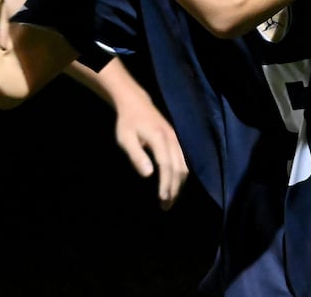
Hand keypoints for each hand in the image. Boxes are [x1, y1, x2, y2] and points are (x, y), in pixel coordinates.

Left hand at [113, 92, 187, 210]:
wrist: (136, 103)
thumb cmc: (128, 123)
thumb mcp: (125, 138)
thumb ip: (136, 155)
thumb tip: (148, 175)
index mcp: (159, 138)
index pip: (166, 166)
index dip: (166, 184)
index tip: (162, 200)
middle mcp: (172, 139)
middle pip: (179, 169)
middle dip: (174, 190)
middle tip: (166, 207)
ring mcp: (177, 140)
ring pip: (184, 167)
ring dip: (179, 186)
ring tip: (170, 201)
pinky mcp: (177, 141)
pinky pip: (184, 162)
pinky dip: (181, 177)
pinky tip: (174, 187)